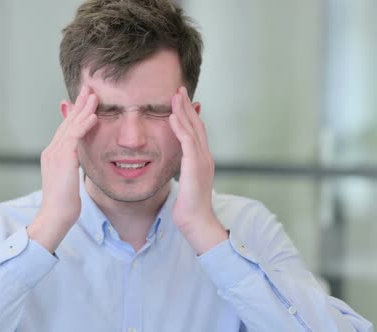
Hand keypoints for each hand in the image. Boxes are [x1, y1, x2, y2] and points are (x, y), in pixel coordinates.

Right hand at [27, 86, 98, 251]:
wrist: (56, 216)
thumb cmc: (65, 203)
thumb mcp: (70, 179)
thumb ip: (74, 166)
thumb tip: (79, 162)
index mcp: (53, 154)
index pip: (67, 128)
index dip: (76, 113)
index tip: (86, 100)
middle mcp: (52, 150)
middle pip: (68, 121)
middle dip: (79, 104)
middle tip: (89, 87)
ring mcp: (56, 154)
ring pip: (71, 125)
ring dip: (84, 108)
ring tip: (94, 94)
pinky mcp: (63, 160)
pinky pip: (75, 137)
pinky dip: (84, 124)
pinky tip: (93, 114)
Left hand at [169, 87, 227, 253]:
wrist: (196, 221)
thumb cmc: (189, 207)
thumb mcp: (186, 183)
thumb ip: (184, 170)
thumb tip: (178, 165)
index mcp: (202, 160)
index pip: (197, 132)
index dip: (190, 115)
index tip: (181, 101)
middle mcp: (205, 156)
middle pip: (197, 125)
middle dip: (188, 106)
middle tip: (180, 89)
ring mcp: (202, 160)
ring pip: (193, 129)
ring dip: (183, 111)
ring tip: (175, 95)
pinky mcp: (194, 166)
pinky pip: (186, 142)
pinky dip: (179, 127)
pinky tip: (171, 116)